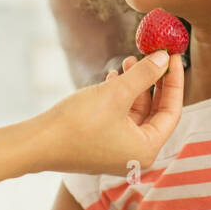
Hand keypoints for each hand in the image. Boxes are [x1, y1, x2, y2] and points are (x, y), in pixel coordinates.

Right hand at [35, 50, 183, 176]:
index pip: (171, 111)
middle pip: (155, 112)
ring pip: (136, 113)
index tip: (173, 56)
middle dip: (153, 81)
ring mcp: (117, 151)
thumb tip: (165, 57)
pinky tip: (113, 77)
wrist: (36, 143)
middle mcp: (135, 155)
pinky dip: (120, 97)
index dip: (174, 81)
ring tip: (129, 60)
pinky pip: (120, 117)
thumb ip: (144, 75)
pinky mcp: (101, 144)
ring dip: (135, 86)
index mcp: (146, 150)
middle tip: (153, 54)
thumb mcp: (116, 93)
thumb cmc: (78, 122)